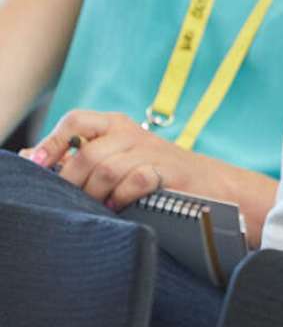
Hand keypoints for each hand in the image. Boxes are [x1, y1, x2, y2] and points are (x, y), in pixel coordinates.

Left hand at [23, 109, 199, 209]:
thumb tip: (31, 158)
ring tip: (101, 205)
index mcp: (115, 125)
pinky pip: (134, 181)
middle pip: (86, 152)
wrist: (208, 182)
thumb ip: (77, 158)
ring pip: (106, 169)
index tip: (38, 166)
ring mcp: (151, 150)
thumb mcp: (116, 158)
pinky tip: (121, 205)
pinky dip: (122, 196)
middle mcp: (131, 133)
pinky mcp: (167, 170)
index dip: (51, 142)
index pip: (76, 121)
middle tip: (75, 200)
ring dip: (96, 193)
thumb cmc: (153, 173)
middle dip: (73, 182)